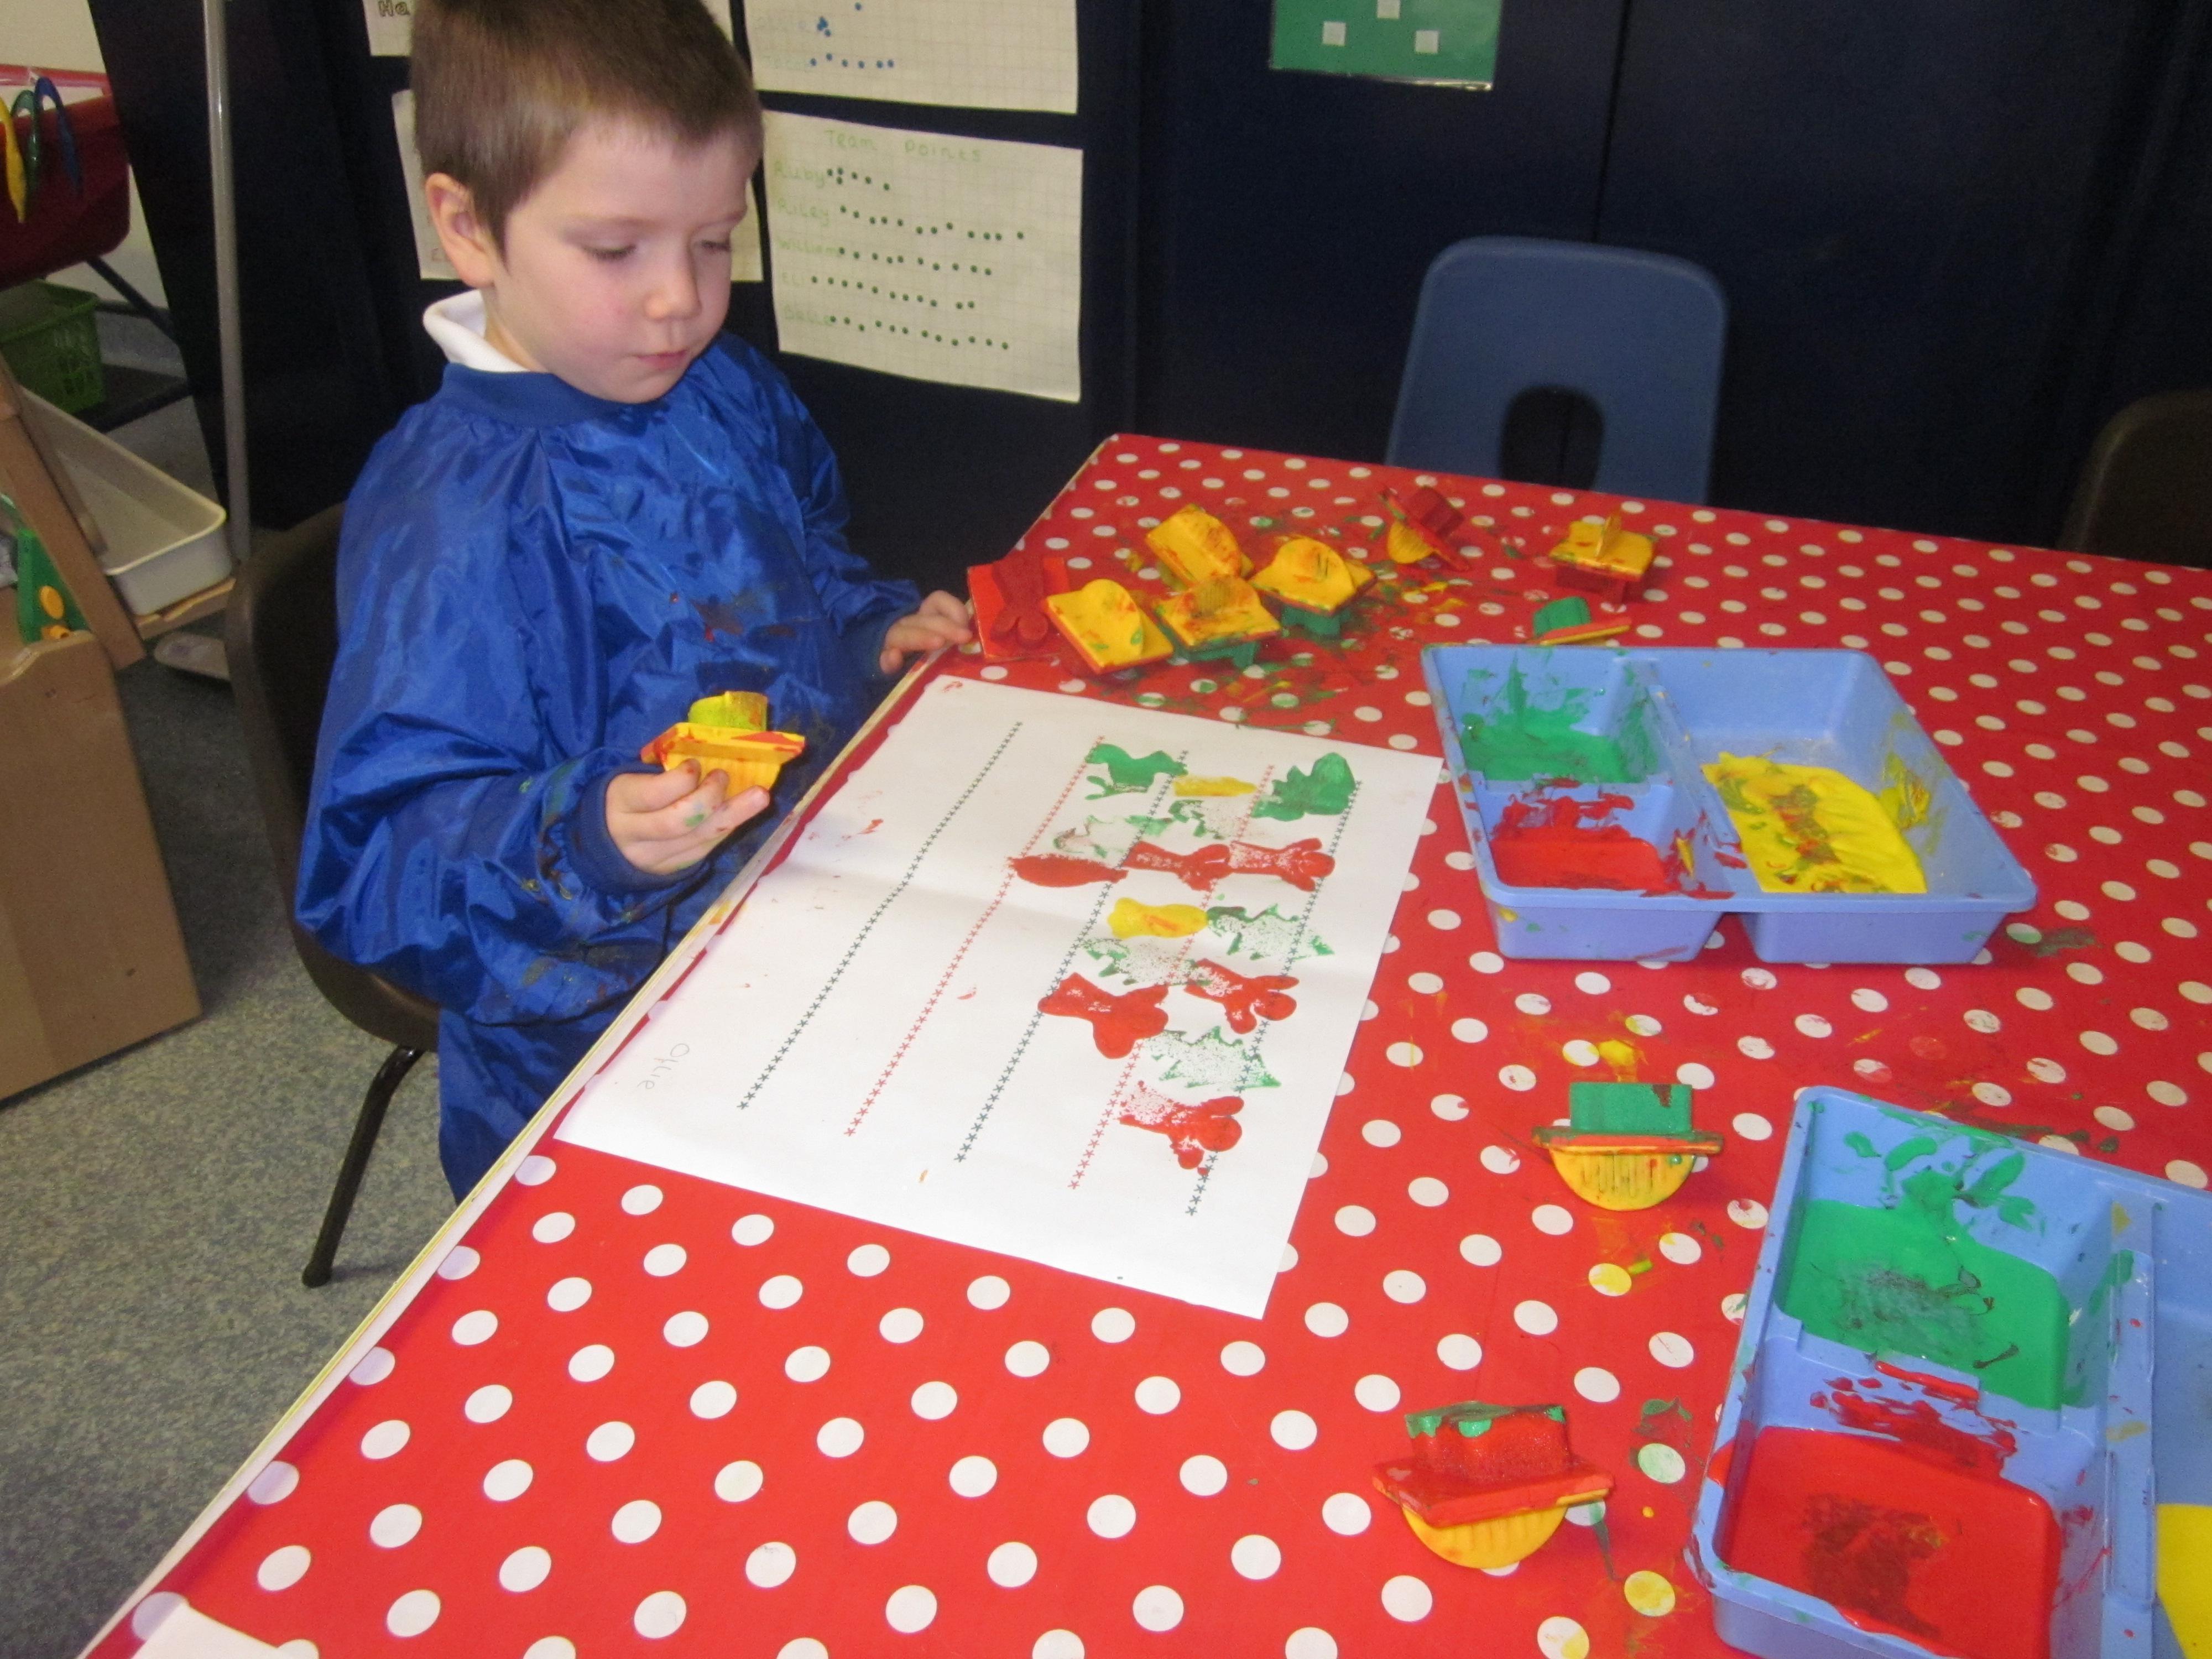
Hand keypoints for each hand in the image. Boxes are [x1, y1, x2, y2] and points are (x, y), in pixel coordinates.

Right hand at [605, 764, 769, 875]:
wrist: (606, 840)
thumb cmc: (628, 797)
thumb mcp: (632, 778)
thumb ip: (662, 772)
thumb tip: (709, 757)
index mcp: (621, 801)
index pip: (653, 794)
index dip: (682, 779)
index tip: (695, 765)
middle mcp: (633, 834)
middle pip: (677, 822)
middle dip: (709, 798)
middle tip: (723, 776)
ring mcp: (653, 857)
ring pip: (698, 840)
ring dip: (733, 816)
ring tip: (758, 796)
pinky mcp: (671, 870)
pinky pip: (704, 850)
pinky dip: (725, 829)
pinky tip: (742, 813)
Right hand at [879, 590, 973, 671]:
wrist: (892, 664)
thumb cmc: (929, 656)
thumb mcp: (947, 643)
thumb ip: (958, 638)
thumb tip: (971, 638)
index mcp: (926, 616)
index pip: (937, 601)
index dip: (954, 610)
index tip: (968, 629)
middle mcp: (909, 624)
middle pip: (924, 620)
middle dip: (945, 627)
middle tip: (964, 637)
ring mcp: (893, 642)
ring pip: (902, 634)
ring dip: (920, 637)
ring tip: (938, 643)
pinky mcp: (883, 662)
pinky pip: (883, 658)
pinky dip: (888, 659)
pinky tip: (894, 658)